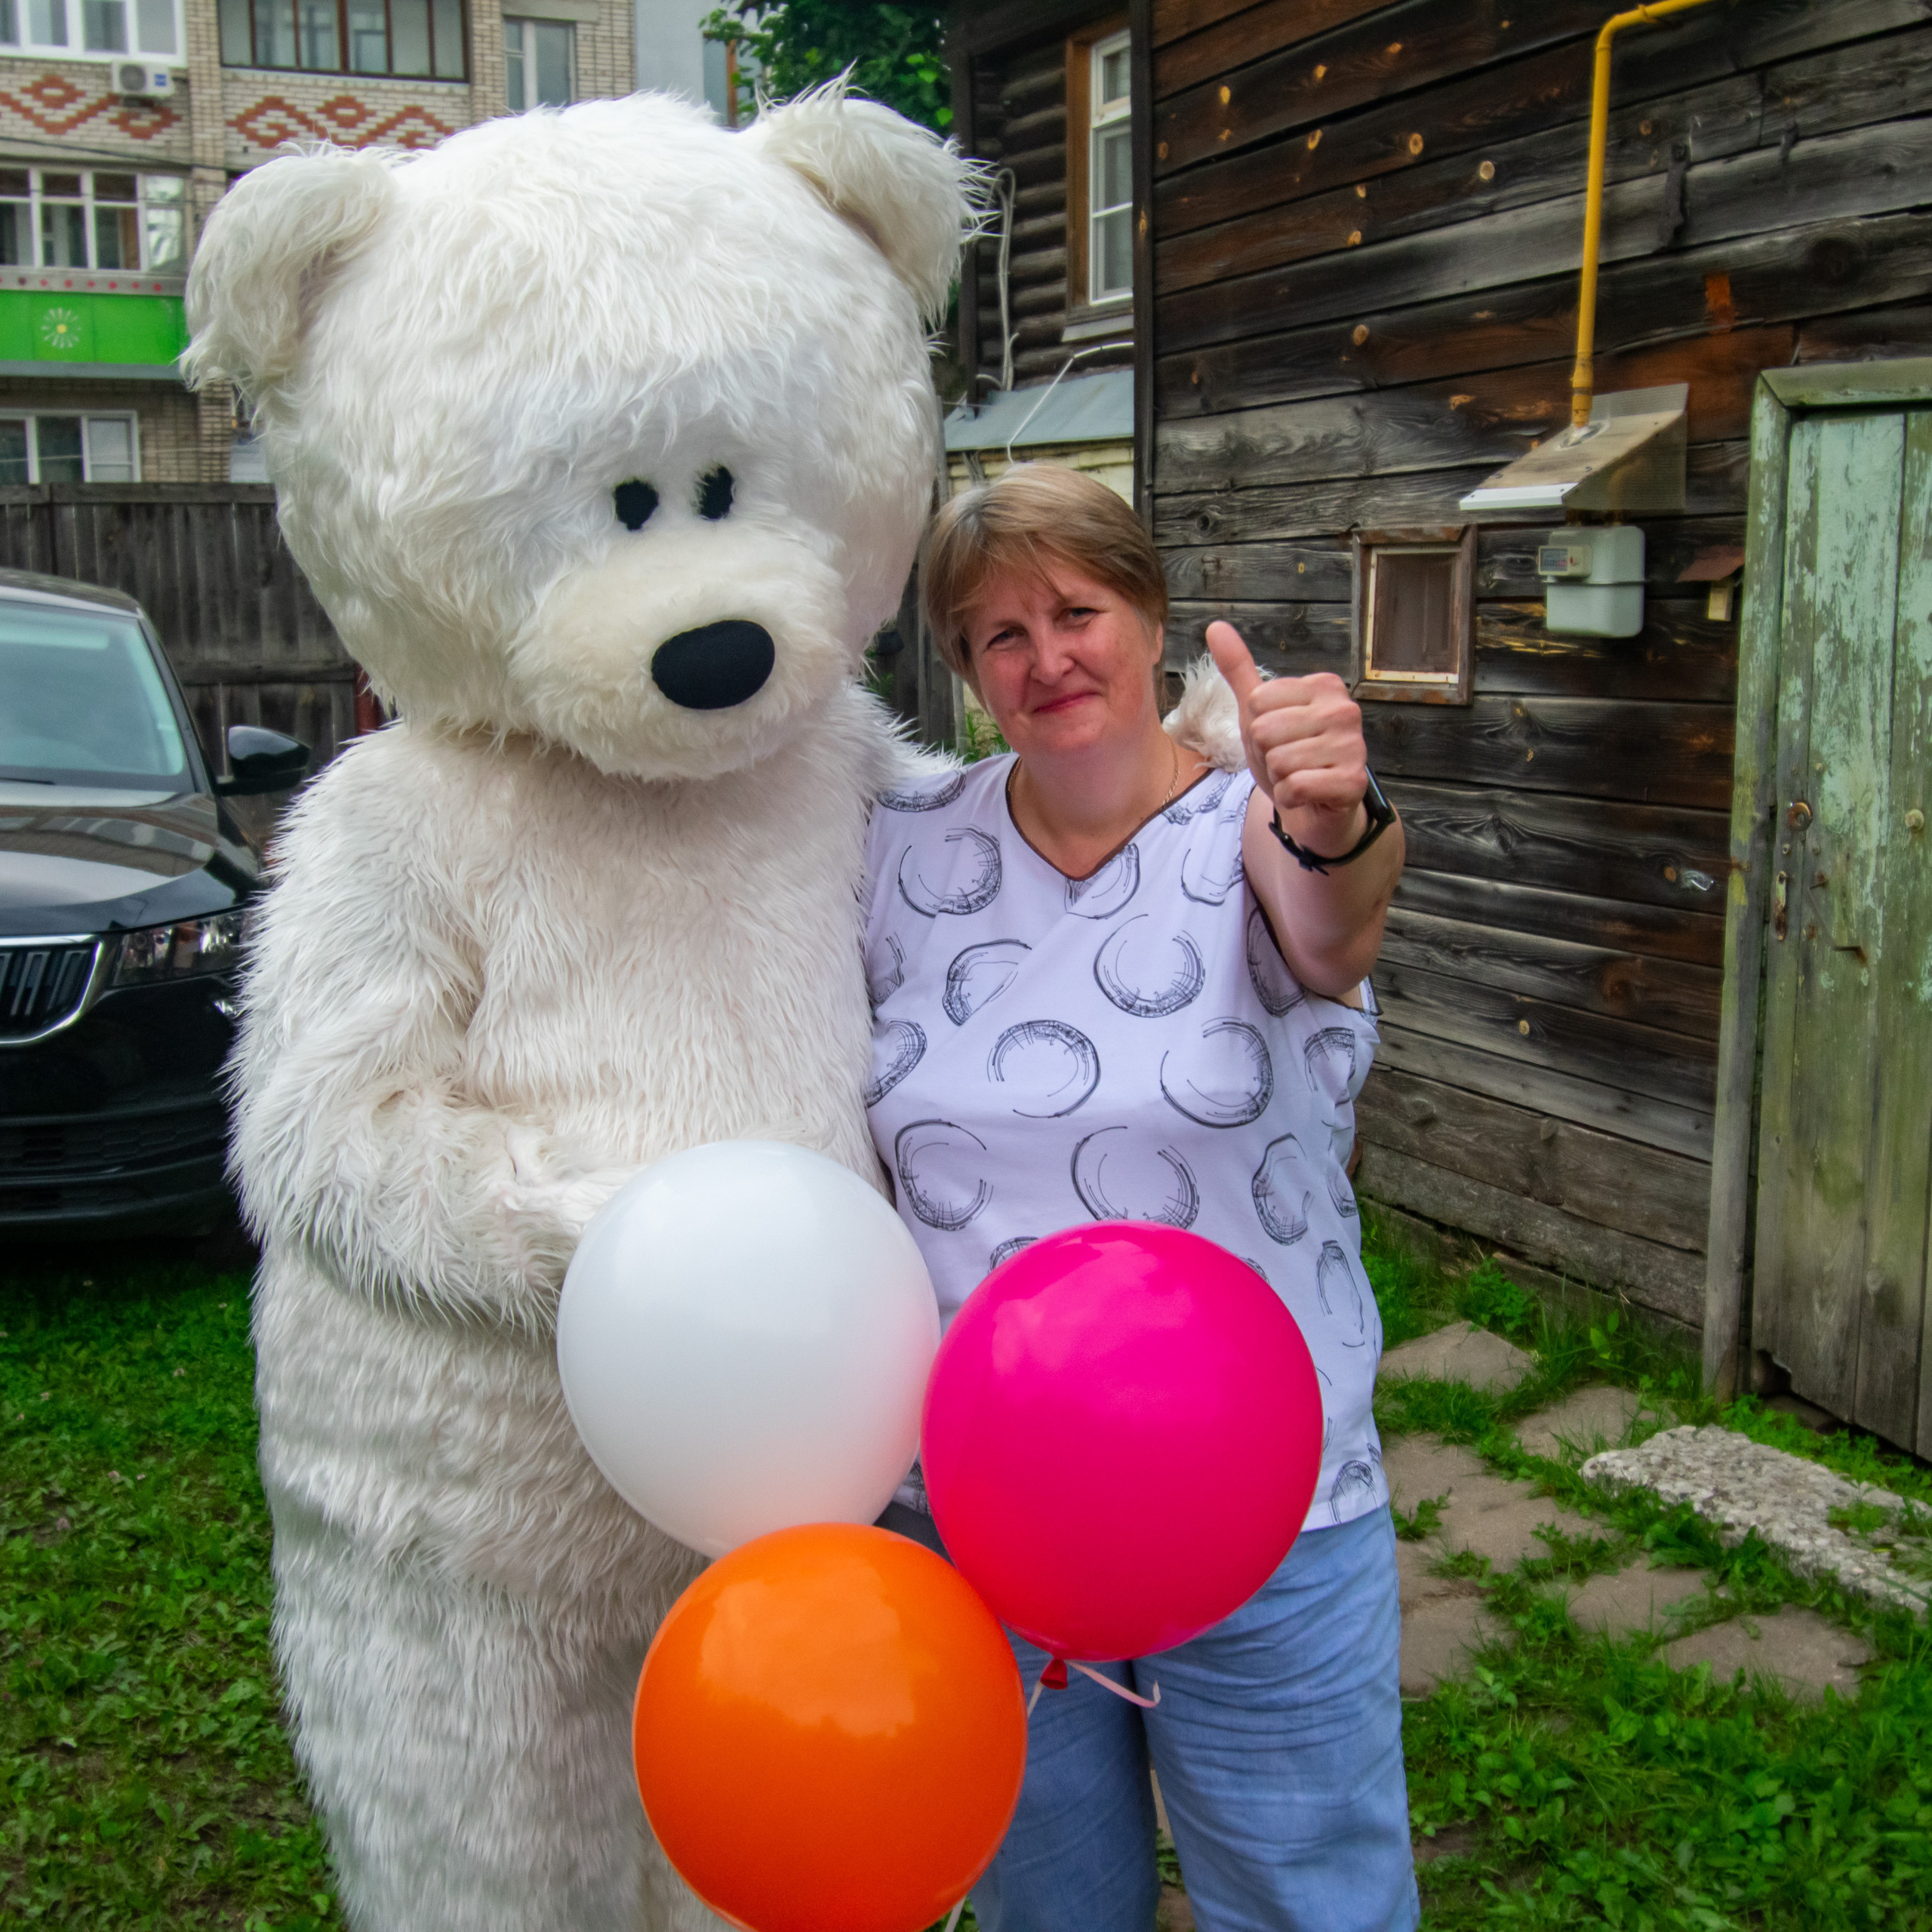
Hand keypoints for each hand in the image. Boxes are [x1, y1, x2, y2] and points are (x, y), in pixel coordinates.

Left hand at [1205, 620, 1369, 856]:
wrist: (1315, 809)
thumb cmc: (1288, 756)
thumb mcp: (1257, 712)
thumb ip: (1240, 669)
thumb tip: (1215, 626)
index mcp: (1324, 686)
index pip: (1258, 701)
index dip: (1257, 727)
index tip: (1280, 739)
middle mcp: (1344, 710)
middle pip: (1265, 730)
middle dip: (1267, 754)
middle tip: (1288, 762)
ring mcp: (1353, 746)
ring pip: (1279, 761)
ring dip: (1279, 778)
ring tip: (1299, 777)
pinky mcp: (1352, 781)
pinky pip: (1295, 786)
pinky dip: (1291, 797)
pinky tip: (1306, 796)